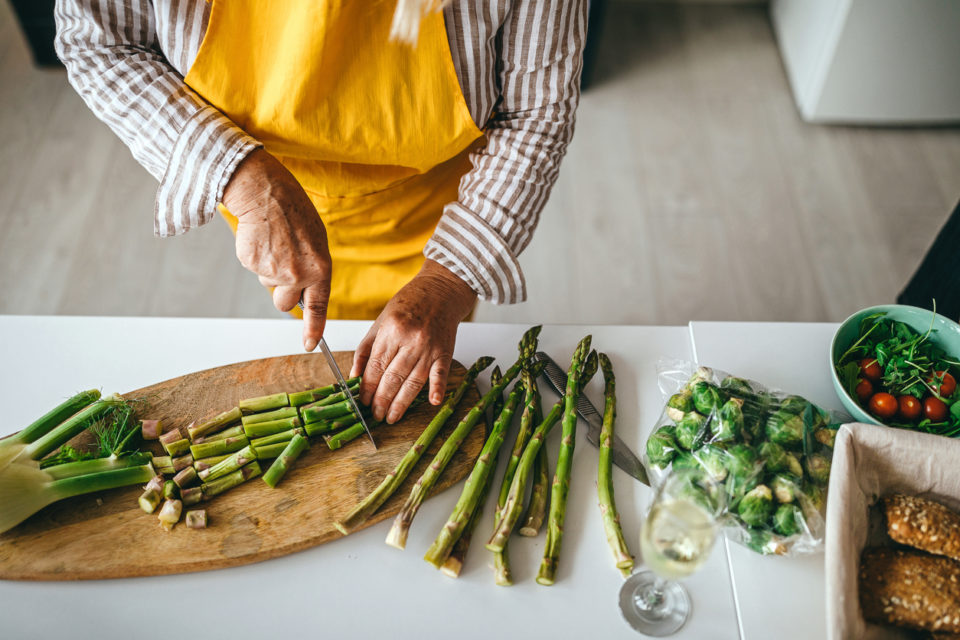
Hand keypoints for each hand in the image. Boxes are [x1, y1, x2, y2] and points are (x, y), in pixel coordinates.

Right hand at [222, 149, 331, 350]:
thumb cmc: (293, 212)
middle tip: (282, 263)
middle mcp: (298, 273)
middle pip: (284, 303)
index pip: (317, 306)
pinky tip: (261, 239)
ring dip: (269, 272)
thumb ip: (314, 268)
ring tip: (274, 244)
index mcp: (320, 268)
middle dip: (281, 292)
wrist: (265, 192)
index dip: (314, 328)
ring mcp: (274, 271)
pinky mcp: (253, 264)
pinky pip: (255, 271)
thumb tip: (304, 290)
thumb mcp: (316, 241)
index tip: (310, 344)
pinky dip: (256, 258)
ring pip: (269, 287)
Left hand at [350, 260, 476, 423]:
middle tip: (376, 415)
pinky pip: (441, 373)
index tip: (362, 402)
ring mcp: (430, 347)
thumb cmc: (409, 304)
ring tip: (392, 416)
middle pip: (393, 377)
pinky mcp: (446, 351)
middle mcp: (410, 339)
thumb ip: (366, 349)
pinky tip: (432, 402)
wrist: (441, 290)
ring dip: (402, 402)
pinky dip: (437, 388)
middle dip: (382, 400)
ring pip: (413, 380)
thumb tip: (355, 376)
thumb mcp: (380, 321)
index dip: (367, 387)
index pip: (376, 366)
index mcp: (391, 330)